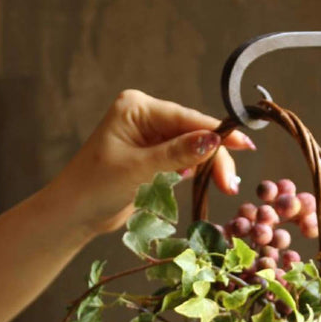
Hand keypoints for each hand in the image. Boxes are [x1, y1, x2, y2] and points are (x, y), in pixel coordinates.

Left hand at [51, 89, 255, 235]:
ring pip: (194, 147)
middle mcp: (146, 117)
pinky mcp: (155, 157)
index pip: (186, 118)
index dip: (217, 133)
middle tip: (231, 185)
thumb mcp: (139, 168)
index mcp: (137, 108)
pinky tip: (207, 182)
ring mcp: (151, 137)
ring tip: (226, 187)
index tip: (245, 145)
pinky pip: (186, 159)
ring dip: (210, 166)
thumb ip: (177, 153)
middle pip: (194, 132)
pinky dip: (198, 171)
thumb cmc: (96, 186)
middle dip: (215, 157)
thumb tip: (213, 140)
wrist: (75, 213)